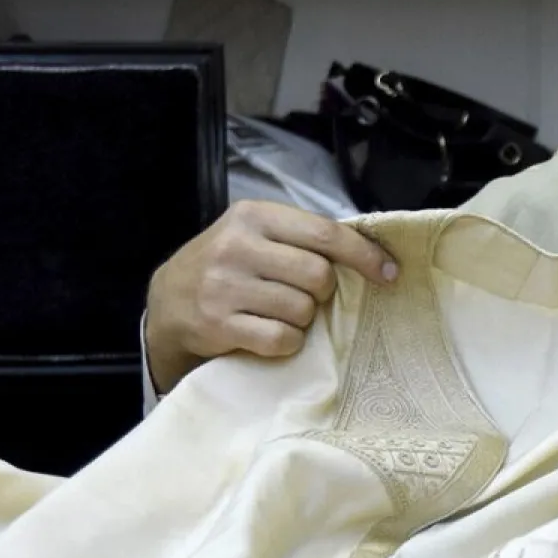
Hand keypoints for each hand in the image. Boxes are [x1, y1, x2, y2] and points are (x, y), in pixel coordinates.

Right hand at [145, 200, 394, 393]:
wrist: (168, 302)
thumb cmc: (228, 267)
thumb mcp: (256, 236)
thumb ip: (301, 239)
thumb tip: (372, 255)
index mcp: (254, 216)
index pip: (324, 233)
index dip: (364, 255)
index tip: (389, 273)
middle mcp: (237, 246)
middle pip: (318, 275)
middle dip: (323, 292)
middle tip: (305, 295)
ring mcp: (225, 286)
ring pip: (302, 310)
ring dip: (302, 319)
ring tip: (278, 313)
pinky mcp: (218, 324)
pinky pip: (281, 339)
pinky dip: (285, 342)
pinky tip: (268, 333)